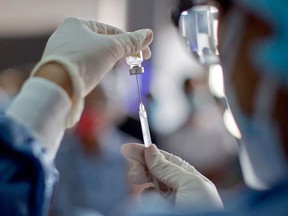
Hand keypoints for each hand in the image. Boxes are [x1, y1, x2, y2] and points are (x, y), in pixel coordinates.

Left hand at [32, 17, 152, 125]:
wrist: (57, 86)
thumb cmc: (82, 61)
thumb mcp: (111, 48)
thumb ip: (130, 42)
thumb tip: (148, 34)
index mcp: (78, 24)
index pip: (112, 30)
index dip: (132, 41)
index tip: (145, 54)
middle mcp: (67, 35)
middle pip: (103, 42)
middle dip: (121, 51)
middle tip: (136, 61)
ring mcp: (63, 52)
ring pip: (93, 54)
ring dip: (108, 60)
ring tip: (117, 67)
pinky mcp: (62, 68)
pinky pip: (84, 64)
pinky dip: (95, 68)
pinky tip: (98, 74)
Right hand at [121, 143, 222, 209]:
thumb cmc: (203, 211)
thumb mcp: (190, 184)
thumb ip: (169, 168)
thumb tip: (151, 150)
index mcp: (190, 178)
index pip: (165, 159)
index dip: (147, 152)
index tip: (128, 148)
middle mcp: (178, 189)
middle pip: (155, 171)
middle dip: (142, 167)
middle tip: (133, 173)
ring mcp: (168, 202)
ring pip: (148, 186)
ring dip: (143, 181)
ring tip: (139, 182)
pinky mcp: (158, 211)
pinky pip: (147, 201)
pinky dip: (145, 199)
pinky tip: (149, 203)